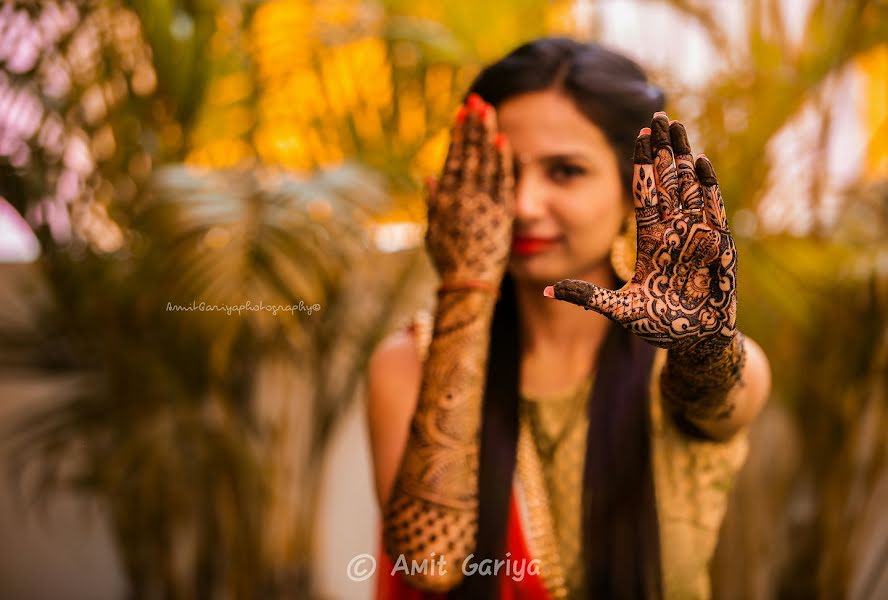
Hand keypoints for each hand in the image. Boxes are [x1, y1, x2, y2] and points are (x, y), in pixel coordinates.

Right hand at [425, 94, 514, 285]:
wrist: (467, 286)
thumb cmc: (449, 263)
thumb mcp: (433, 234)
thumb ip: (432, 205)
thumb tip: (428, 177)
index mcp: (446, 200)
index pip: (453, 160)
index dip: (457, 135)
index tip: (461, 114)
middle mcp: (462, 199)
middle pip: (469, 155)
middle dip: (472, 126)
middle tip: (476, 100)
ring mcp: (482, 205)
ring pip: (484, 163)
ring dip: (486, 135)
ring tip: (489, 110)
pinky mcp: (500, 214)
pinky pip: (501, 182)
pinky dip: (502, 161)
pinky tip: (503, 140)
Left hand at [547, 112, 736, 352]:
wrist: (695, 342)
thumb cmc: (660, 324)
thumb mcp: (616, 308)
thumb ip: (585, 296)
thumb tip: (546, 289)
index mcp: (651, 242)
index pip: (645, 195)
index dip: (643, 165)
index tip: (639, 133)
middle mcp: (675, 232)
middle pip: (668, 182)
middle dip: (663, 150)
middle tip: (659, 114)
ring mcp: (697, 237)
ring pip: (688, 188)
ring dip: (683, 158)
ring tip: (678, 127)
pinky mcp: (718, 248)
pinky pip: (712, 212)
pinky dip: (706, 188)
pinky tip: (699, 162)